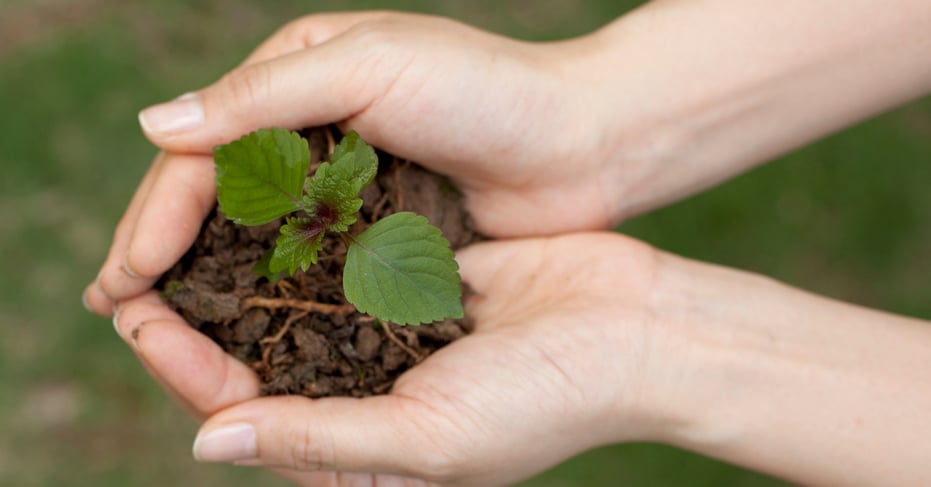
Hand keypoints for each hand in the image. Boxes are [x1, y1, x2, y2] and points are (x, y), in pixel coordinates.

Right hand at [84, 11, 636, 312]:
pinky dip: (271, 295)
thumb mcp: (375, 66)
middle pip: (217, 200)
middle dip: (164, 251)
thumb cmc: (489, 90)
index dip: (157, 214)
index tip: (124, 278)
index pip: (204, 154)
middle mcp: (309, 133)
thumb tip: (153, 127)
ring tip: (162, 331)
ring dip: (207, 281)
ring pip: (255, 238)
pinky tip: (244, 329)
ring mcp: (344, 186)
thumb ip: (265, 98)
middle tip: (118, 311)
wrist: (587, 139)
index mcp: (295, 79)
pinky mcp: (379, 230)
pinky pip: (308, 265)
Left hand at [109, 233, 666, 485]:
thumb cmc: (546, 404)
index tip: (135, 318)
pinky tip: (267, 199)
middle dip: (196, 314)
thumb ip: (321, 444)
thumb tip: (206, 443)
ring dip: (243, 267)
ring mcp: (389, 329)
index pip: (244, 410)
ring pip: (293, 299)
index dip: (183, 368)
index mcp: (358, 447)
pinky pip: (344, 255)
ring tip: (188, 221)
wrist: (637, 335)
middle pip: (256, 353)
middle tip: (136, 264)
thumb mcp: (427, 442)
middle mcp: (363, 389)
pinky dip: (305, 234)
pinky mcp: (415, 278)